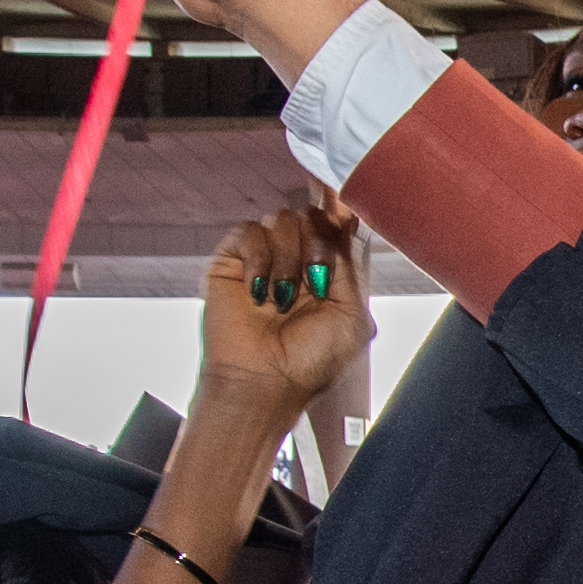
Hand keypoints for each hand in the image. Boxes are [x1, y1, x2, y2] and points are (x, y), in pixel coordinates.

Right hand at [201, 199, 370, 410]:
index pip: (336, 225)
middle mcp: (298, 261)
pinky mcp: (232, 262)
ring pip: (283, 219)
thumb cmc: (308, 363)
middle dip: (319, 245)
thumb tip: (344, 223)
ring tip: (282, 300)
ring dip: (288, 260)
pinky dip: (258, 259)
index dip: (341, 207)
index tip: (344, 198)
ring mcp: (264, 259)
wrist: (263, 385)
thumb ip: (349, 268)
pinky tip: (258, 293)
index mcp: (329, 273)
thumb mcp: (351, 316)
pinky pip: (248, 231)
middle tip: (315, 282)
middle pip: (313, 215)